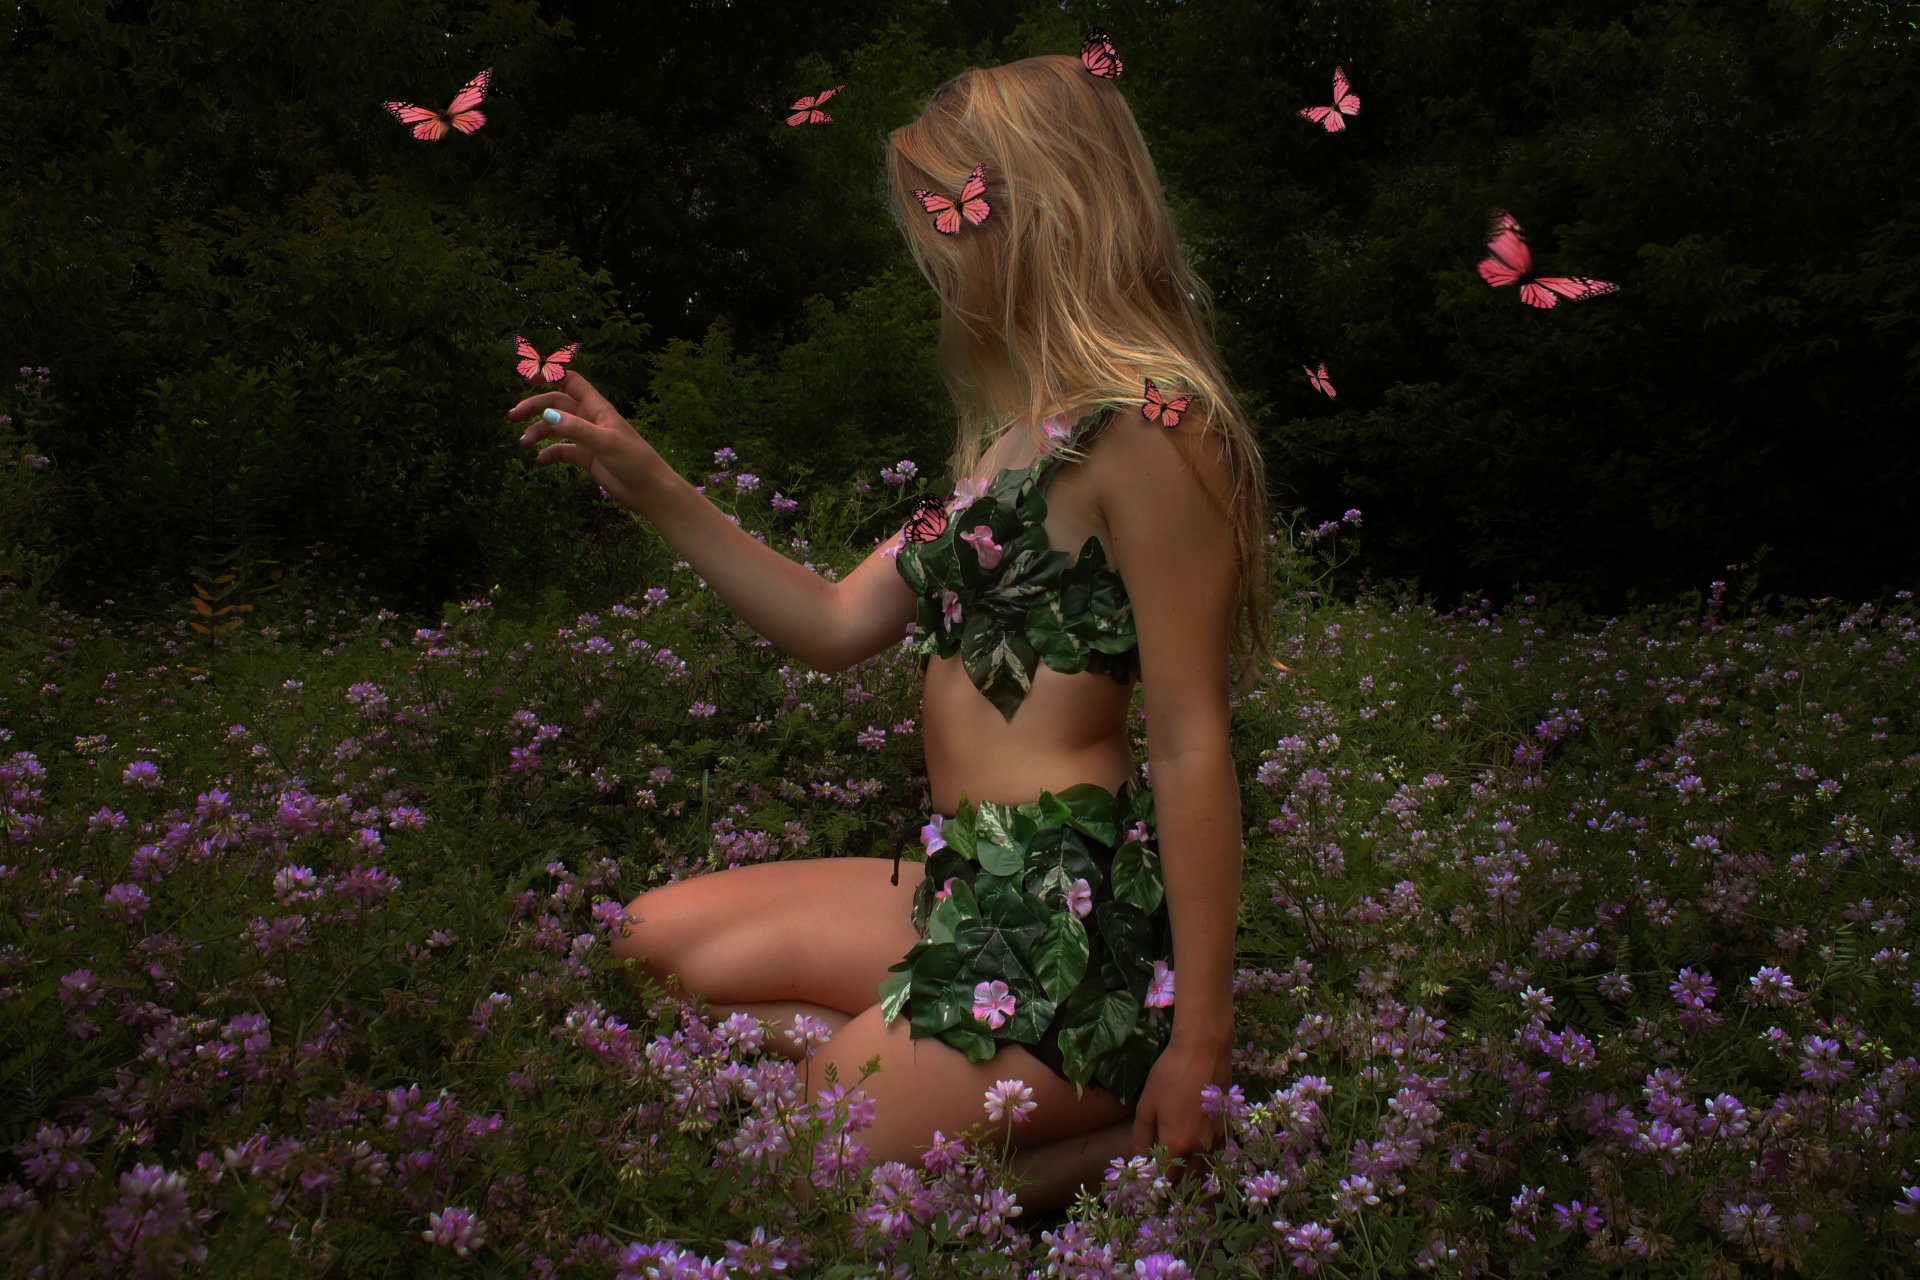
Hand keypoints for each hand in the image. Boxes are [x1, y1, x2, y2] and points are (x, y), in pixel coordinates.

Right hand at [507, 371, 662, 513]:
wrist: (649, 490)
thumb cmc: (634, 461)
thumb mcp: (604, 442)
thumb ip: (576, 428)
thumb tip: (546, 414)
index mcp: (597, 408)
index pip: (571, 382)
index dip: (550, 375)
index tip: (526, 377)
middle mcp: (590, 419)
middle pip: (556, 404)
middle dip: (533, 407)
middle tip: (511, 417)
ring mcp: (587, 438)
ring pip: (556, 428)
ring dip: (537, 432)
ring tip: (522, 444)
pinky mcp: (587, 457)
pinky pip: (562, 451)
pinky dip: (549, 454)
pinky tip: (539, 462)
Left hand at [1129, 1034, 1231, 1172]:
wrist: (1204, 1050)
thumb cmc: (1170, 1075)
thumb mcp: (1146, 1106)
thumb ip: (1140, 1139)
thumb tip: (1137, 1161)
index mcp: (1178, 1145)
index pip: (1167, 1180)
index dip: (1156, 1184)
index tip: (1148, 1182)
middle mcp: (1201, 1148)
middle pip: (1188, 1178)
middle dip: (1175, 1181)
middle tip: (1162, 1175)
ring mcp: (1218, 1139)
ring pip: (1205, 1168)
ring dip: (1192, 1172)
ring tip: (1178, 1165)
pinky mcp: (1227, 1126)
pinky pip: (1216, 1152)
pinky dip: (1206, 1156)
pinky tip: (1196, 1146)